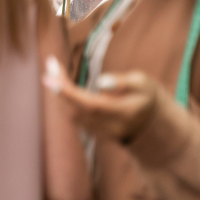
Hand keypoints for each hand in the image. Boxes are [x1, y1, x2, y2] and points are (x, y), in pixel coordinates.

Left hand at [43, 56, 160, 141]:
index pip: (92, 105)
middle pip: (77, 110)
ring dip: (58, 93)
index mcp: (125, 113)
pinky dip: (63, 100)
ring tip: (53, 71)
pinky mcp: (93, 134)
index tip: (53, 76)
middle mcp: (111, 127)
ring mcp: (101, 134)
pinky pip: (73, 117)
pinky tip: (59, 84)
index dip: (69, 93)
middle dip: (60, 88)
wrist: (149, 122)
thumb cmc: (145, 95)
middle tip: (50, 66)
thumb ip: (124, 81)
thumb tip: (101, 82)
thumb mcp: (142, 83)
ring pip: (72, 115)